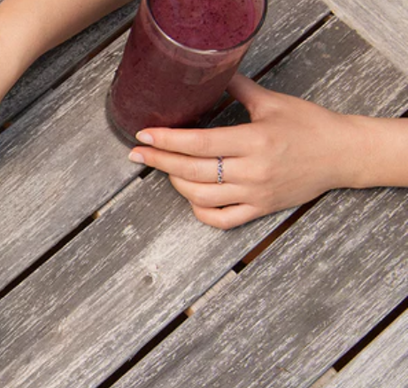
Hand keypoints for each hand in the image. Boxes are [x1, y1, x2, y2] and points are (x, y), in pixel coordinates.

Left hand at [128, 74, 365, 229]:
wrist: (344, 154)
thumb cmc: (310, 125)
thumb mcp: (273, 102)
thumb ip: (238, 89)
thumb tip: (212, 72)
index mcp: (254, 140)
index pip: (199, 143)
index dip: (167, 140)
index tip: (143, 135)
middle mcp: (252, 170)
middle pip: (192, 171)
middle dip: (159, 161)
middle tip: (137, 153)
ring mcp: (255, 193)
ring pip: (201, 197)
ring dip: (176, 183)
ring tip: (166, 168)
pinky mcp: (261, 209)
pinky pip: (222, 219)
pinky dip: (200, 211)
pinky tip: (191, 198)